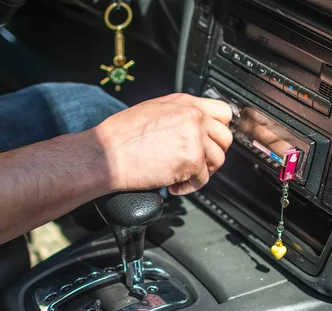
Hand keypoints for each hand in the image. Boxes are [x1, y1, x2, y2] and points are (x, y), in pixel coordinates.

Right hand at [94, 93, 232, 194]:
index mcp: (184, 102)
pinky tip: (174, 185)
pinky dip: (189, 186)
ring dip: (202, 172)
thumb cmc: (120, 136)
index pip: (223, 112)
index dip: (219, 130)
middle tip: (199, 162)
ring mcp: (195, 138)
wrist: (107, 155)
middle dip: (213, 153)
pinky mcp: (192, 160)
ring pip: (218, 159)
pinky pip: (203, 179)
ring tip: (184, 176)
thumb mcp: (153, 111)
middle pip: (224, 137)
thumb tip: (191, 128)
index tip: (213, 141)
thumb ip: (179, 115)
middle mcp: (193, 116)